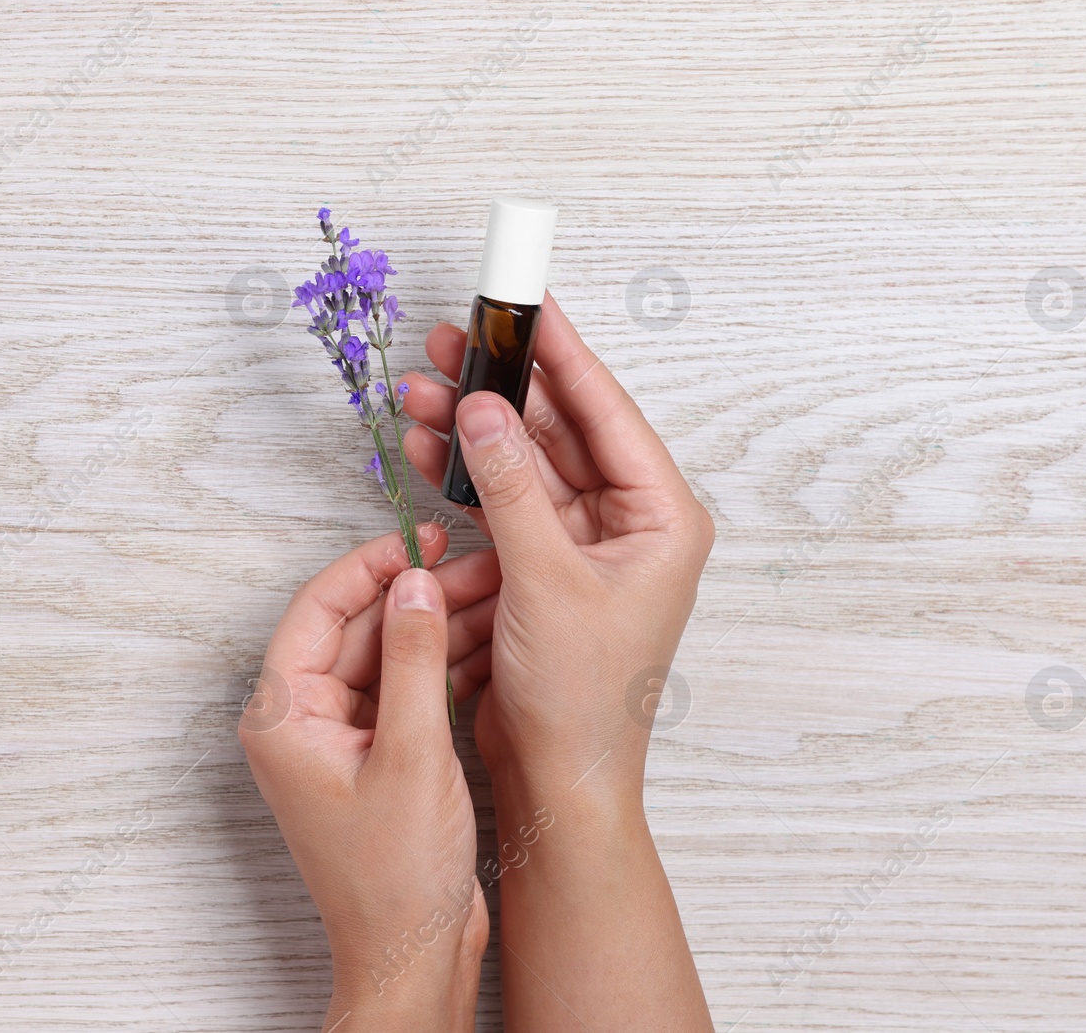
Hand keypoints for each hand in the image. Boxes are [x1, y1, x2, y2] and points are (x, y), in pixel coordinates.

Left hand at [239, 527, 499, 1031]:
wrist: (413, 956)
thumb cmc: (396, 879)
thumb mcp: (412, 755)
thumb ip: (411, 661)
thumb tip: (412, 584)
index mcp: (284, 719)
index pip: (318, 610)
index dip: (370, 565)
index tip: (422, 537)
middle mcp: (302, 723)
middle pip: (354, 628)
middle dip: (412, 592)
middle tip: (473, 562)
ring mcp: (338, 740)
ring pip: (382, 656)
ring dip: (431, 625)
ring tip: (491, 592)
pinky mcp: (374, 757)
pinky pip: (400, 689)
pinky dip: (436, 663)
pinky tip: (483, 640)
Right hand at [399, 290, 715, 800]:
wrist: (559, 780)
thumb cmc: (582, 698)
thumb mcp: (546, 580)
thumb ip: (511, 489)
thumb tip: (483, 411)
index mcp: (663, 518)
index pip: (608, 413)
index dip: (562, 354)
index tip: (527, 304)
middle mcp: (630, 524)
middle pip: (561, 430)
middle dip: (502, 390)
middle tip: (452, 344)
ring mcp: (586, 546)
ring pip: (526, 465)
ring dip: (474, 434)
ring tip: (422, 394)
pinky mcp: (546, 569)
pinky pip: (505, 506)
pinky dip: (467, 482)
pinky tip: (427, 451)